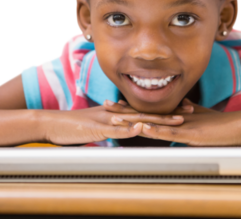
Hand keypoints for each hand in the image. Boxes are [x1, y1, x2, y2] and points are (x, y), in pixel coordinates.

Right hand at [41, 104, 184, 145]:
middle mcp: (115, 114)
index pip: (142, 111)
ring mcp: (107, 120)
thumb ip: (111, 127)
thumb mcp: (96, 128)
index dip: (162, 111)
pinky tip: (143, 128)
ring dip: (157, 119)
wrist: (51, 125)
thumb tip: (124, 130)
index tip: (180, 110)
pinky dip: (129, 128)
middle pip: (146, 112)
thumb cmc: (71, 129)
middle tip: (189, 111)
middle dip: (168, 112)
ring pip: (136, 118)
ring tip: (177, 119)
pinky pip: (116, 128)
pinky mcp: (98, 128)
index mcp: (115, 114)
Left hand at [104, 98, 240, 146]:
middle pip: (146, 113)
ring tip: (115, 119)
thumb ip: (189, 113)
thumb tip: (179, 108)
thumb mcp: (202, 118)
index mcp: (176, 116)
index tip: (115, 104)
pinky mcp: (191, 135)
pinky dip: (156, 131)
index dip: (132, 108)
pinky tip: (143, 129)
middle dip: (125, 111)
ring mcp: (182, 126)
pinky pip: (170, 133)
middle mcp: (176, 118)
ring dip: (134, 120)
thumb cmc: (224, 125)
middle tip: (105, 106)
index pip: (149, 111)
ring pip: (153, 122)